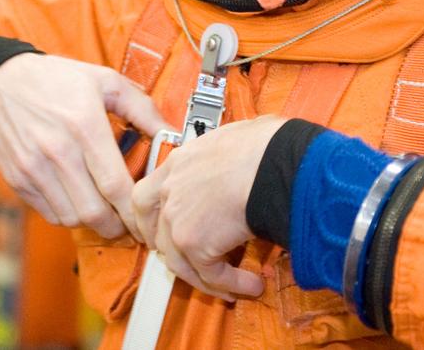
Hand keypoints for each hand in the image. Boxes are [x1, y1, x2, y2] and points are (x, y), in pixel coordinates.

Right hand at [0, 52, 170, 239]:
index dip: (135, 211)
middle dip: (118, 226)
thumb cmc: (56, 79)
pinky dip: (69, 214)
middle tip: (129, 220)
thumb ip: (142, 108)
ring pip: (72, 218)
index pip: (115, 185)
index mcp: (84, 125)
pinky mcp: (18, 179)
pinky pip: (50, 213)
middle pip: (94, 212)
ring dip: (93, 221)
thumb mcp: (105, 81)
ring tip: (105, 209)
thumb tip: (171, 134)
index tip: (147, 217)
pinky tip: (79, 198)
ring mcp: (33, 168)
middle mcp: (56, 150)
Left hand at [131, 115, 285, 299]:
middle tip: (193, 262)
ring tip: (232, 283)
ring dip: (207, 276)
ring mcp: (177, 218)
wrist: (275, 161)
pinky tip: (252, 284)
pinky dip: (232, 284)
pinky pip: (211, 275)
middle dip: (171, 252)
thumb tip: (248, 161)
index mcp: (179, 162)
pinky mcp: (194, 243)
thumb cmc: (268, 146)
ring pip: (180, 261)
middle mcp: (170, 190)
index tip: (157, 231)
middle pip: (155, 231)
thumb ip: (227, 156)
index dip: (150, 218)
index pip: (147, 195)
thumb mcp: (236, 140)